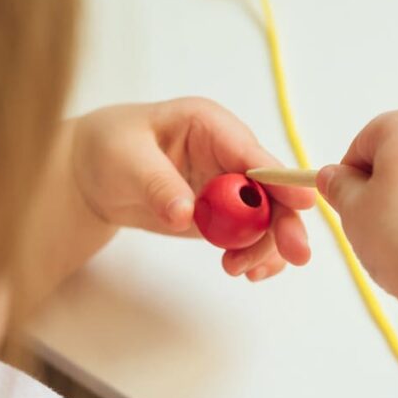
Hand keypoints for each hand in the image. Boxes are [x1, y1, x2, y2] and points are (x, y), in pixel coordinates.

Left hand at [71, 98, 314, 280]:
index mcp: (211, 126)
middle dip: (285, 221)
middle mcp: (230, 154)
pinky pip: (252, 234)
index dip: (280, 178)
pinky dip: (255, 253)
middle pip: (272, 189)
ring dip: (263, 246)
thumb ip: (159, 185)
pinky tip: (248, 271)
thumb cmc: (109, 149)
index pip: (253, 153)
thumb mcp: (126, 160)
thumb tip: (186, 214)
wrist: (93, 173)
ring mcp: (231, 186)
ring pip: (267, 217)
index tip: (304, 203)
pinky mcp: (225, 213)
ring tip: (237, 270)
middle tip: (295, 254)